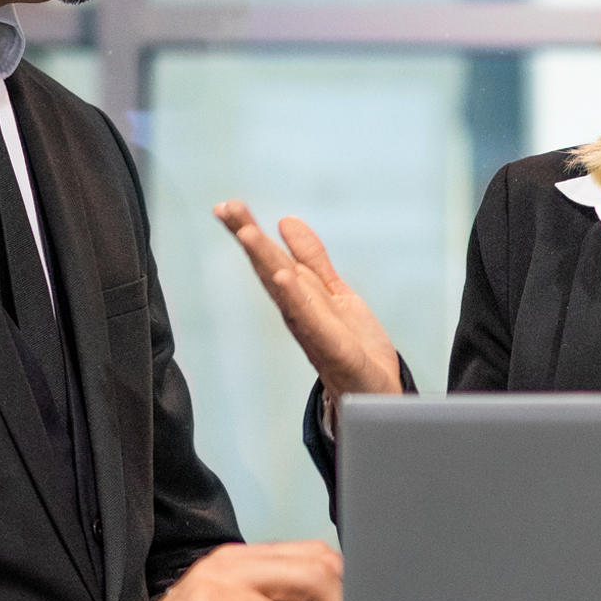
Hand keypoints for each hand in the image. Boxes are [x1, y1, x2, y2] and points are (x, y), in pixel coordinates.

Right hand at [213, 201, 401, 397]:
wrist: (375, 394)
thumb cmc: (352, 346)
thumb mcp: (334, 291)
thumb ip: (312, 258)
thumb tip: (286, 220)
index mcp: (299, 297)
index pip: (270, 258)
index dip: (248, 231)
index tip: (226, 206)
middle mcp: (299, 312)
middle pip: (270, 269)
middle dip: (248, 238)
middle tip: (226, 208)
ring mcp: (313, 331)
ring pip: (285, 291)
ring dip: (265, 261)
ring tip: (248, 233)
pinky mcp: (334, 349)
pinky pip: (312, 320)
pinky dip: (295, 298)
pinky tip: (283, 277)